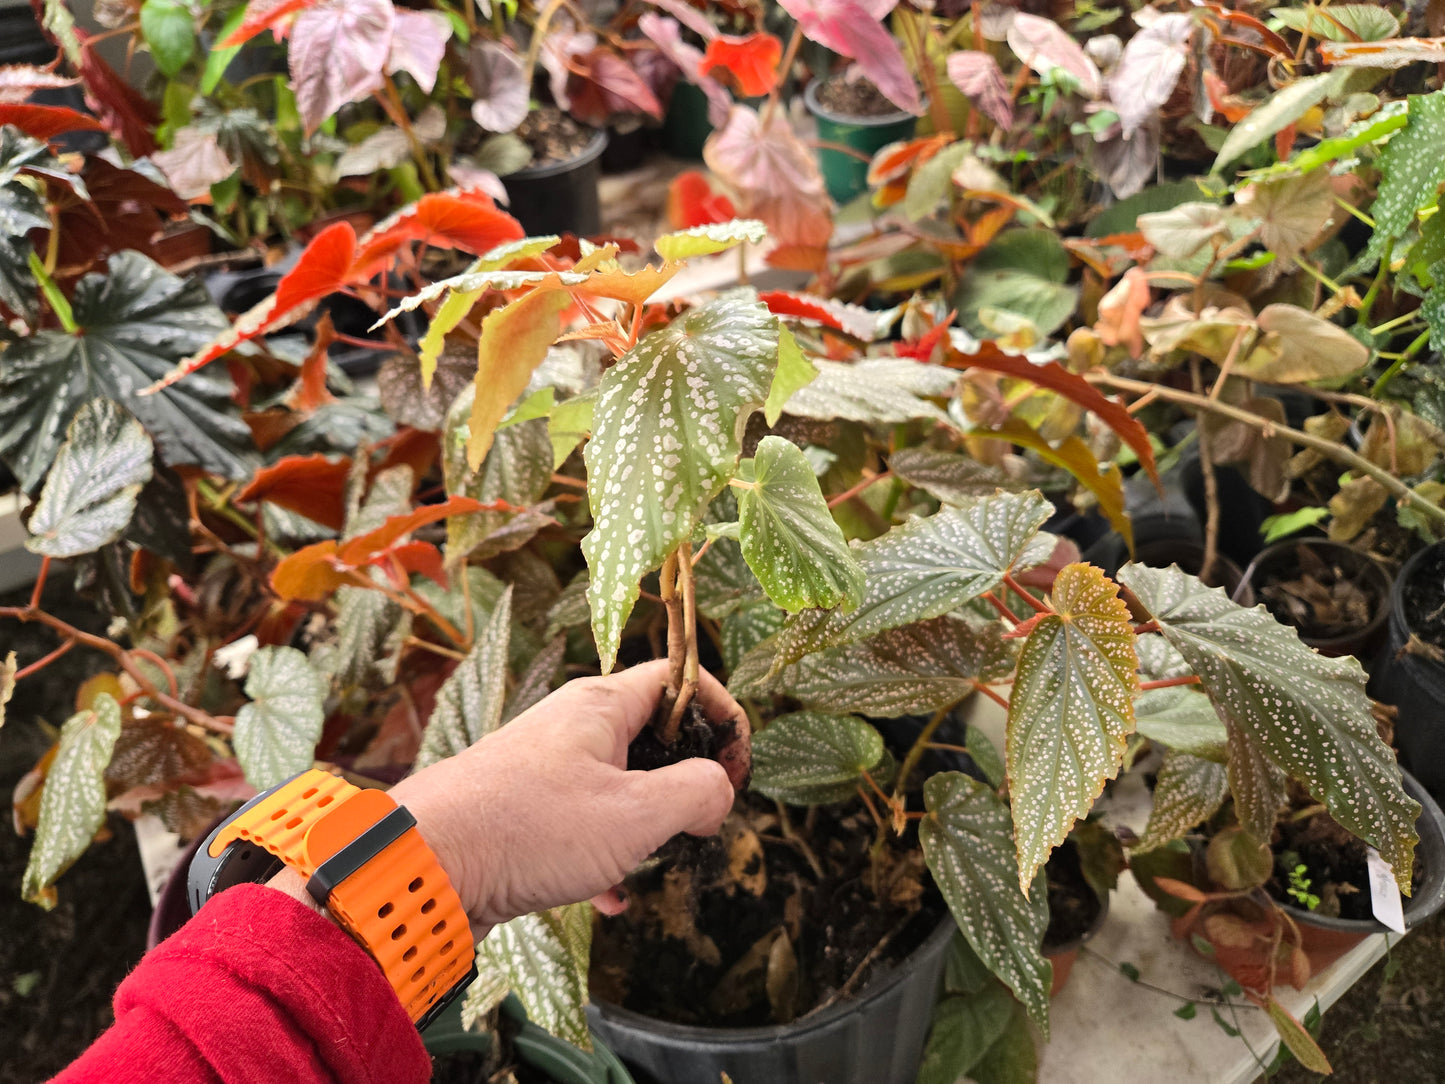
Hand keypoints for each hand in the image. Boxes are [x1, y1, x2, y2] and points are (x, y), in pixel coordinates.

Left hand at [387, 660, 750, 928]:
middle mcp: (571, 726)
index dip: (721, 714)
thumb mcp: (635, 813)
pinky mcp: (521, 810)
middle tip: (704, 818)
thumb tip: (718, 793)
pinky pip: (582, 823)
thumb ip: (697, 792)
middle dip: (687, 776)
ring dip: (648, 821)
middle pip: (652, 731)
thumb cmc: (526, 829)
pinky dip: (606, 855)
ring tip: (659, 858)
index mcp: (600, 705)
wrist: (423, 868)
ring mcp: (543, 767)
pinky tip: (610, 898)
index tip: (738, 765)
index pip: (678, 678)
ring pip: (618, 783)